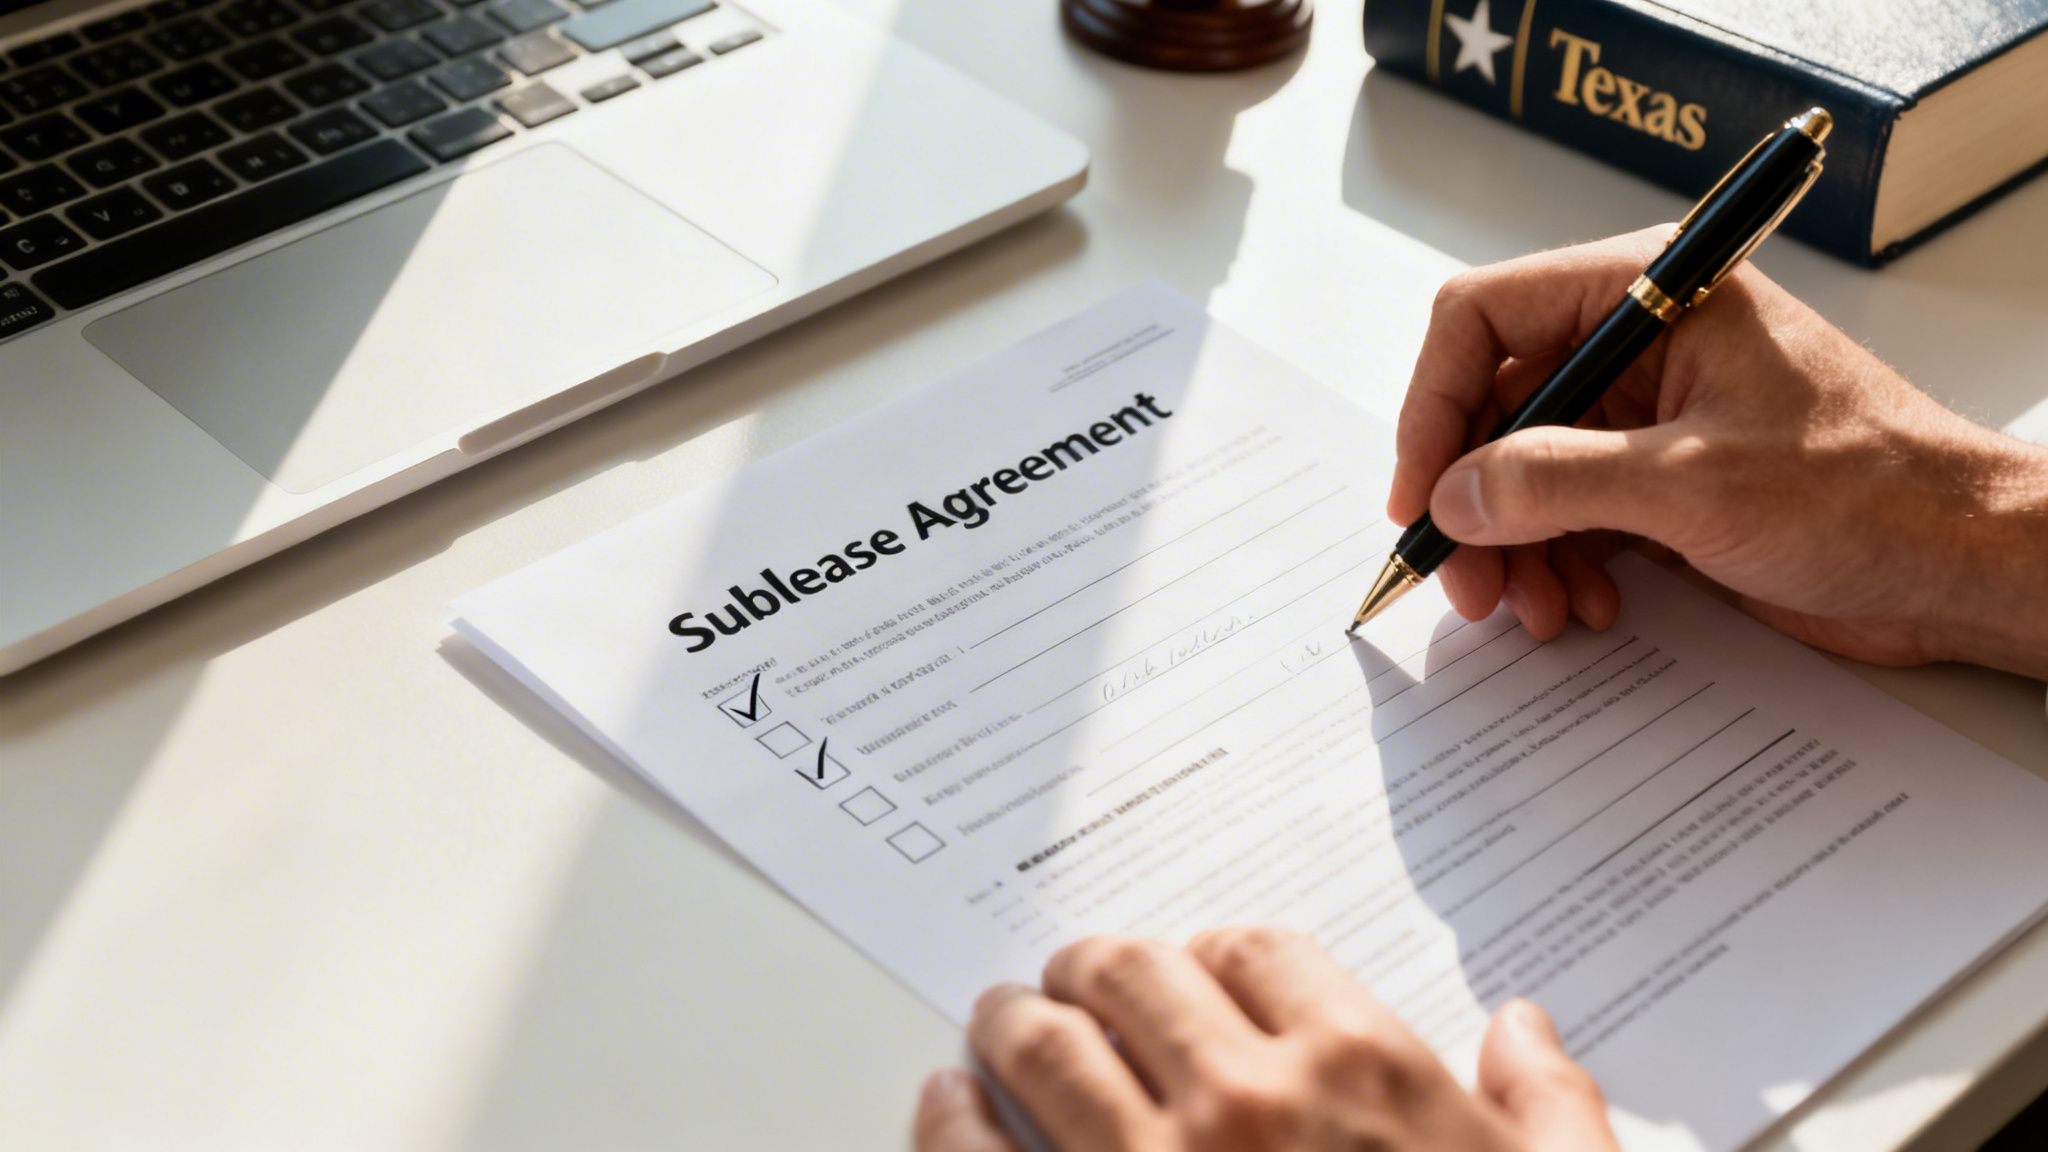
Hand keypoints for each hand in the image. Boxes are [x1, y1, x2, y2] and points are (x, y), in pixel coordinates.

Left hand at [914, 929, 1616, 1151]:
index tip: (1195, 974)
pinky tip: (948, 1103)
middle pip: (1129, 974)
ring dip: (1013, 1023)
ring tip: (998, 1024)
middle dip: (1093, 970)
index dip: (1213, 955)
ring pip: (1044, 1046)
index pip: (1251, 950)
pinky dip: (949, 1117)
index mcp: (1361, 1069)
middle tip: (1072, 982)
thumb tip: (1522, 1026)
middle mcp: (1243, 1099)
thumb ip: (1552, 1104)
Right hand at [1389, 228, 2047, 678]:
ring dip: (1513, 548)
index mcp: (1652, 295)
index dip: (1434, 406)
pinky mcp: (1662, 484)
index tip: (1420, 495)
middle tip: (1464, 582)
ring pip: (1523, 473)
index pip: (1486, 319)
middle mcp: (1640, 345)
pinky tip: (1584, 608)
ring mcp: (1649, 417)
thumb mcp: (1693, 484)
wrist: (1964, 565)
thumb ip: (1556, 480)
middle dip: (1471, 500)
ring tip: (1532, 610)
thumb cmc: (1871, 493)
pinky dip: (1558, 566)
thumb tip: (1452, 495)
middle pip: (1495, 408)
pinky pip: (1568, 518)